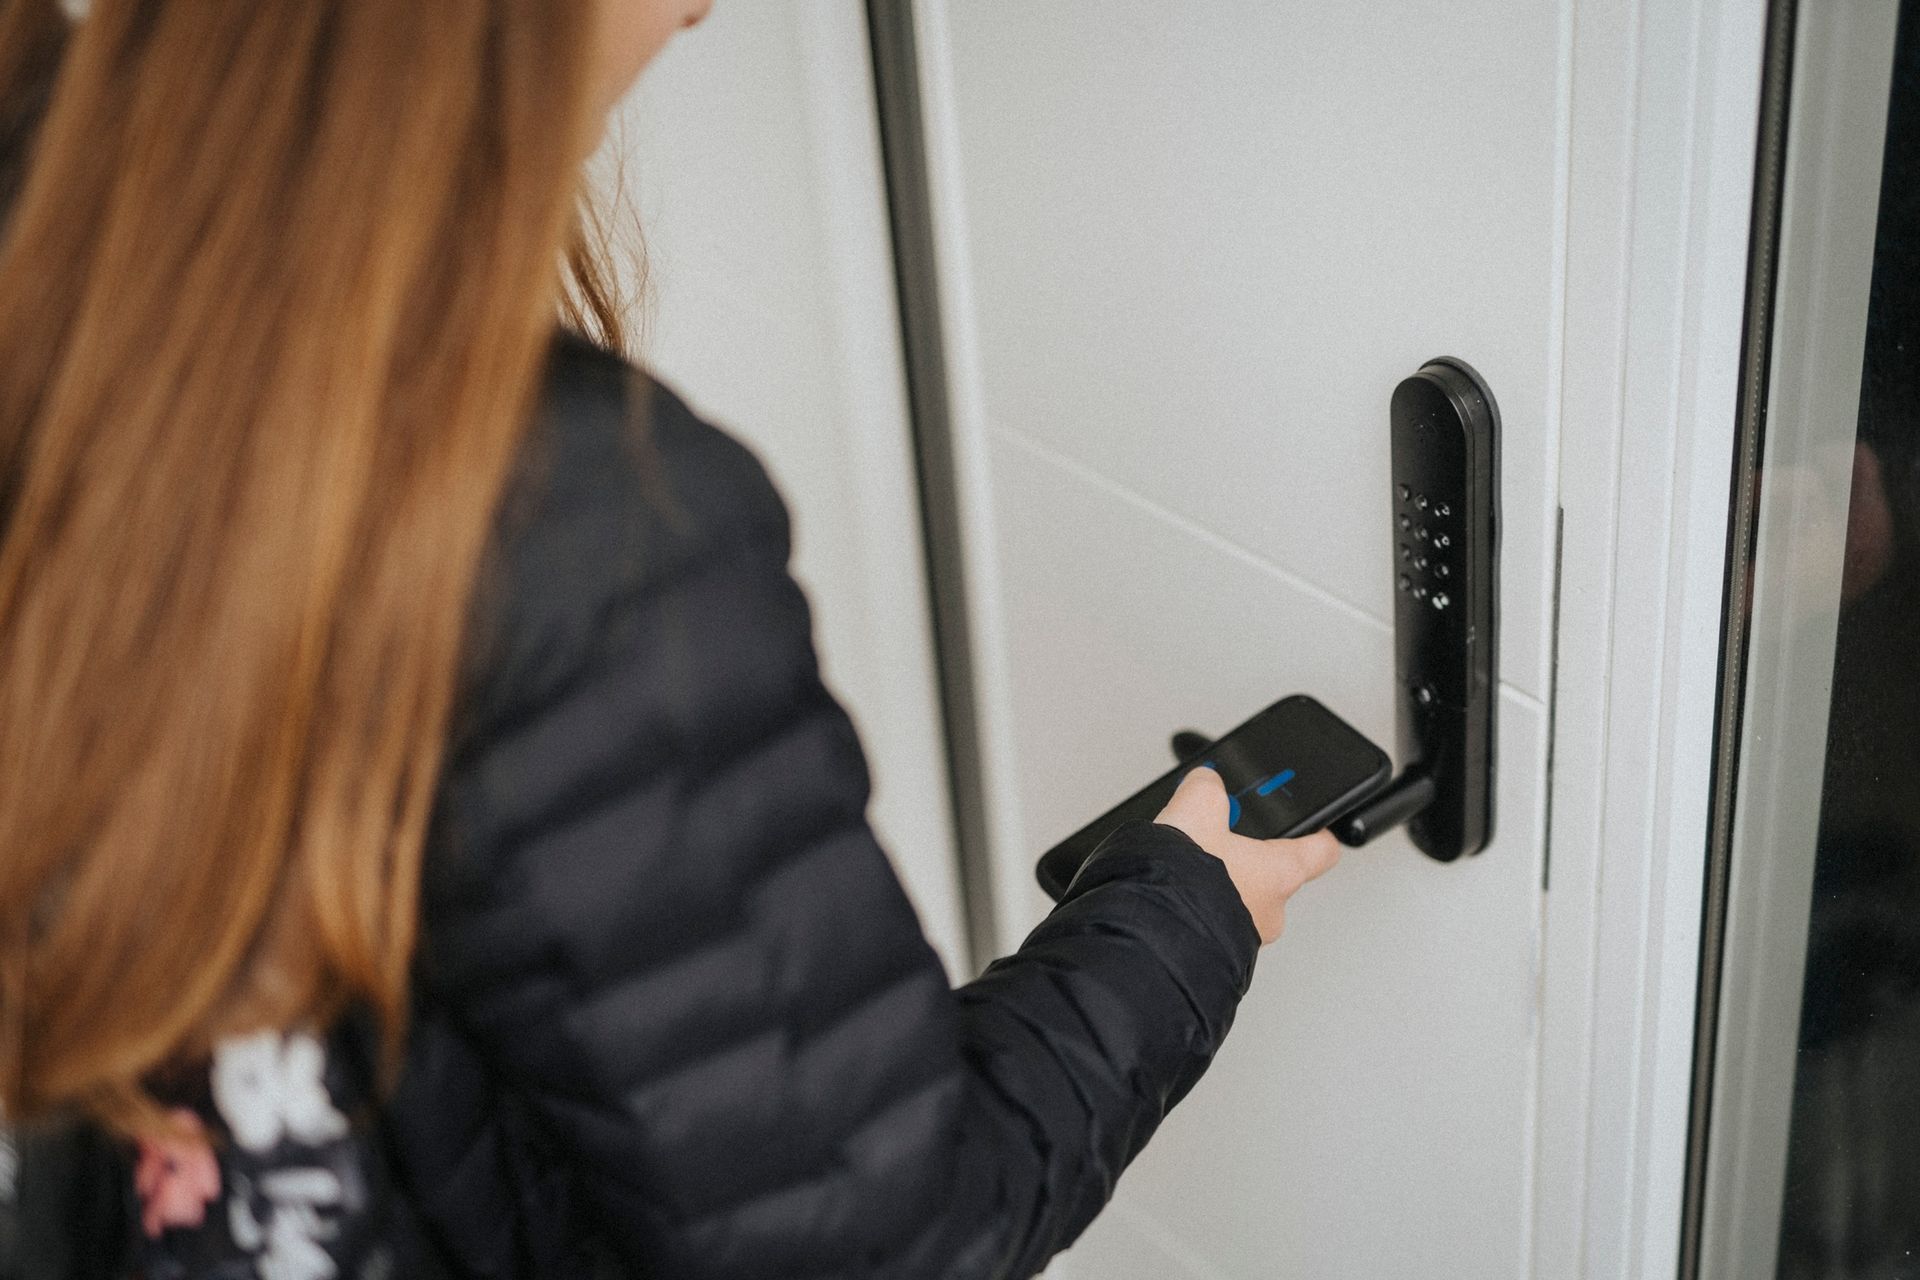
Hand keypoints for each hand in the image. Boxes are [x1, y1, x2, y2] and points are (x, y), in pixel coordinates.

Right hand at [1154, 766, 1341, 943]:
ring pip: (1242, 901)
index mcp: (1281, 872)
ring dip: (1222, 885)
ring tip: (1189, 867)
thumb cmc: (1185, 882)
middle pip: (1274, 875)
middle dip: (1249, 857)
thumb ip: (1208, 788)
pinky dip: (1200, 906)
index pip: (1322, 850)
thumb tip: (1205, 781)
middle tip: (1227, 840)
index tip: (1316, 827)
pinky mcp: (1216, 951)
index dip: (1318, 833)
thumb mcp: (1196, 809)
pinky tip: (1174, 891)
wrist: (1151, 934)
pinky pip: (1215, 922)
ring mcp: (1245, 937)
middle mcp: (1272, 910)